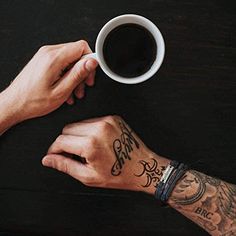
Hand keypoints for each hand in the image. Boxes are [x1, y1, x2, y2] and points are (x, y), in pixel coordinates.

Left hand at [5, 40, 97, 121]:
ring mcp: (45, 55)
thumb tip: (92, 62)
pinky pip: (62, 63)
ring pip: (70, 59)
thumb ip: (77, 74)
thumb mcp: (61, 91)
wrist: (15, 103)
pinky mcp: (43, 60)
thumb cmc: (33, 101)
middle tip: (83, 86)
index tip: (90, 75)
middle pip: (77, 53)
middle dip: (83, 71)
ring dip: (75, 76)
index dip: (90, 61)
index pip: (82, 47)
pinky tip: (66, 89)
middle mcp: (48, 52)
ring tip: (74, 91)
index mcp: (53, 58)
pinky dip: (67, 75)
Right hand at [42, 116, 168, 193]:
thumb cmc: (119, 174)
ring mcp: (107, 121)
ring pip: (79, 124)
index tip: (54, 155)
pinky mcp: (113, 118)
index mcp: (91, 143)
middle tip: (74, 155)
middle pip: (67, 129)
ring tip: (87, 150)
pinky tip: (96, 142)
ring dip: (77, 136)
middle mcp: (98, 128)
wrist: (142, 167)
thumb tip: (49, 160)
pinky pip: (92, 121)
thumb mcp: (88, 176)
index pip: (60, 141)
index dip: (54, 150)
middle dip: (65, 142)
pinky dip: (89, 130)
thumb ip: (65, 165)